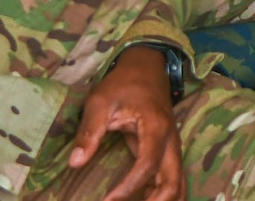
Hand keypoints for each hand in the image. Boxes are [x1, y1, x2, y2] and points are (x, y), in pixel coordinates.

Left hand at [68, 47, 182, 200]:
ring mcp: (172, 145)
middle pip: (174, 181)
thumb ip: (89, 132)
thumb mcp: (100, 102)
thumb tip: (76, 162)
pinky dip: (163, 194)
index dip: (129, 187)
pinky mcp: (167, 149)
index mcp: (156, 128)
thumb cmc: (123, 83)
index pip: (148, 165)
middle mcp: (170, 140)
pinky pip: (172, 177)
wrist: (146, 67)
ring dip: (164, 199)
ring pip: (178, 181)